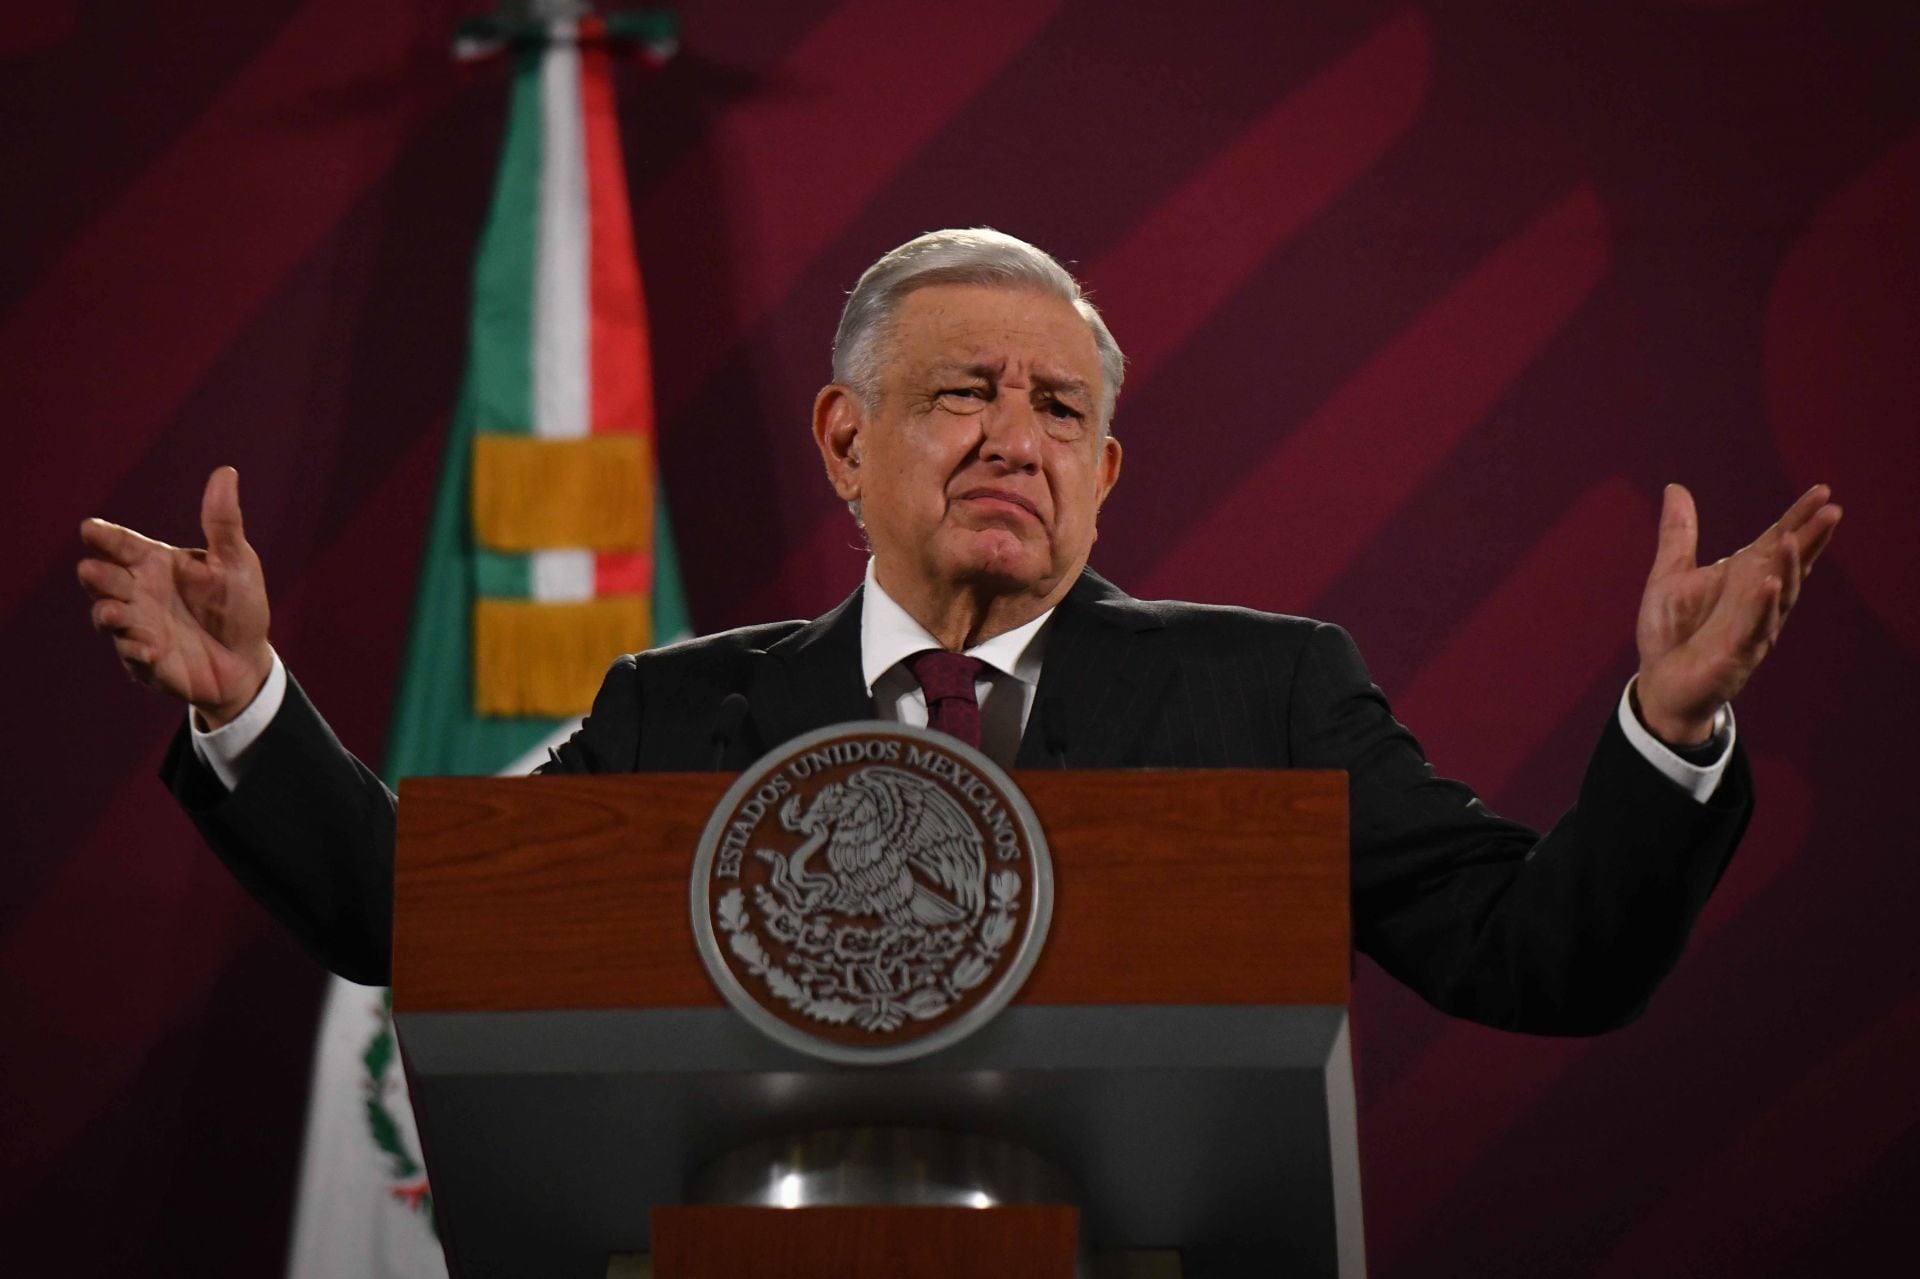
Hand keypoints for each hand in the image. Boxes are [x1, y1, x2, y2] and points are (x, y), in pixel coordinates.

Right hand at [78, 466, 273, 727]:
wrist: (247, 660)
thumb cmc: (239, 605)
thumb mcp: (236, 562)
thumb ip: (223, 523)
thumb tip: (226, 472)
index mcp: (155, 563)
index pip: (121, 543)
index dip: (104, 535)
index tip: (90, 528)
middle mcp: (139, 592)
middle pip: (102, 579)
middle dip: (96, 576)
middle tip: (94, 571)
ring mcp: (137, 626)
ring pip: (107, 616)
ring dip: (108, 614)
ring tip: (115, 612)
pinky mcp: (145, 660)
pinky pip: (133, 655)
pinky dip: (138, 651)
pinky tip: (152, 650)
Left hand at [1635, 482, 1840, 744]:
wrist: (1661, 683)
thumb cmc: (1671, 630)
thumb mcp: (1670, 573)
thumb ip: (1678, 533)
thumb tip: (1675, 488)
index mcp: (1742, 577)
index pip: (1776, 542)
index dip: (1798, 518)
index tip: (1822, 492)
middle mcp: (1755, 599)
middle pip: (1789, 564)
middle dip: (1810, 539)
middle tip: (1832, 511)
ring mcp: (1752, 626)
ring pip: (1779, 595)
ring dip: (1787, 567)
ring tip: (1792, 539)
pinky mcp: (1738, 652)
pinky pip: (1755, 626)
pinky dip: (1763, 606)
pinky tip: (1771, 584)